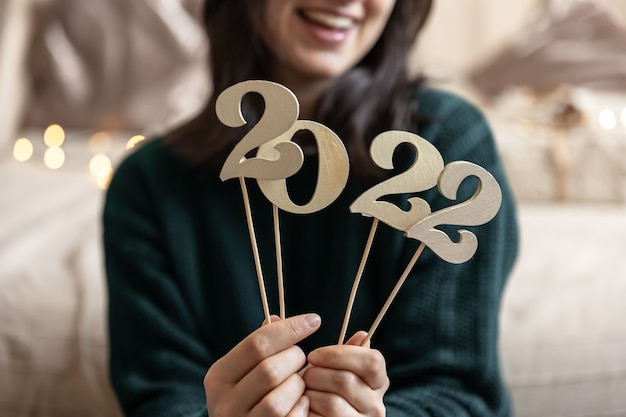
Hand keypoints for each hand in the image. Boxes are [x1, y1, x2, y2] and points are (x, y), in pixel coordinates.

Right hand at [204, 314, 321, 416]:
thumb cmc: (249, 395)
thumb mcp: (244, 371)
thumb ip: (259, 346)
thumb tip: (277, 319)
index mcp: (219, 376)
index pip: (256, 343)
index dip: (289, 329)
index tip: (313, 320)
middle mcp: (224, 402)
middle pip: (270, 369)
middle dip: (295, 358)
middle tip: (301, 359)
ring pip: (278, 398)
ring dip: (298, 385)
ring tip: (300, 382)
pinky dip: (301, 408)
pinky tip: (302, 402)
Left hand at [303, 331, 389, 416]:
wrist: (322, 416)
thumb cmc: (328, 389)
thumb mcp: (340, 369)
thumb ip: (349, 354)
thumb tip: (362, 335)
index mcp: (379, 382)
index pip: (371, 361)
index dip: (339, 354)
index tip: (314, 355)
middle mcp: (376, 406)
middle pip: (346, 381)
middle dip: (316, 374)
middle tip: (304, 375)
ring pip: (331, 403)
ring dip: (309, 394)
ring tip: (303, 391)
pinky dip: (306, 411)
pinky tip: (304, 406)